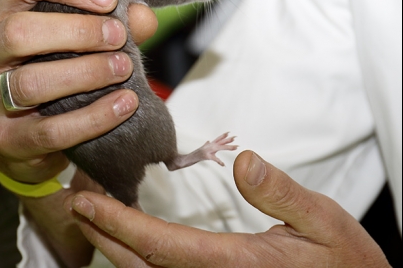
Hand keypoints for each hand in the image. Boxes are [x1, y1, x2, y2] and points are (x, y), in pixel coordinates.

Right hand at [0, 0, 157, 266]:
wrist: (39, 130)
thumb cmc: (66, 73)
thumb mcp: (85, 41)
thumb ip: (116, 23)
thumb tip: (145, 16)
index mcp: (1, 14)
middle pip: (20, 33)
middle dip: (76, 32)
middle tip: (119, 36)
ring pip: (29, 81)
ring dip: (82, 72)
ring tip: (124, 68)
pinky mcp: (2, 139)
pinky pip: (45, 131)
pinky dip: (88, 116)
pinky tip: (122, 103)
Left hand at [68, 150, 390, 267]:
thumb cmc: (341, 261)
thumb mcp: (324, 221)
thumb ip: (282, 194)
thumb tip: (244, 161)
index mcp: (236, 263)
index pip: (164, 245)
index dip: (121, 225)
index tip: (90, 203)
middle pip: (144, 264)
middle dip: (105, 235)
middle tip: (77, 203)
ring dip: (115, 244)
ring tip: (92, 214)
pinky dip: (138, 252)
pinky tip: (128, 234)